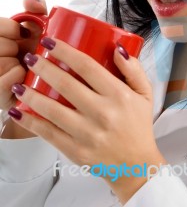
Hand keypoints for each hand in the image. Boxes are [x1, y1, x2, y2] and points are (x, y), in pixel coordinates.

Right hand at [0, 0, 46, 138]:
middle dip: (13, 47)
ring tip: (24, 66)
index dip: (10, 28)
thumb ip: (35, 10)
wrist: (50, 84)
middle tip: (26, 51)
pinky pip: (2, 84)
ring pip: (1, 63)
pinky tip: (22, 77)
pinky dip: (15, 78)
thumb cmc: (41, 54)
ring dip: (16, 64)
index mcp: (0, 38)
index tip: (23, 32)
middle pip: (0, 45)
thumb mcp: (40, 30)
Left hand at [10, 38, 165, 201]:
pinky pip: (49, 134)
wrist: (136, 166)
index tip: (50, 43)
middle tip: (30, 58)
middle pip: (66, 85)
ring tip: (19, 83)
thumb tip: (116, 48)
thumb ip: (133, 69)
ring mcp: (88, 134)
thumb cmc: (138, 126)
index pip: (87, 67)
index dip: (66, 51)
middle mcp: (102, 113)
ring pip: (53, 110)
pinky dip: (31, 122)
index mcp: (118, 95)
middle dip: (43, 68)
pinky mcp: (76, 151)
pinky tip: (19, 112)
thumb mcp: (144, 93)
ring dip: (31, 94)